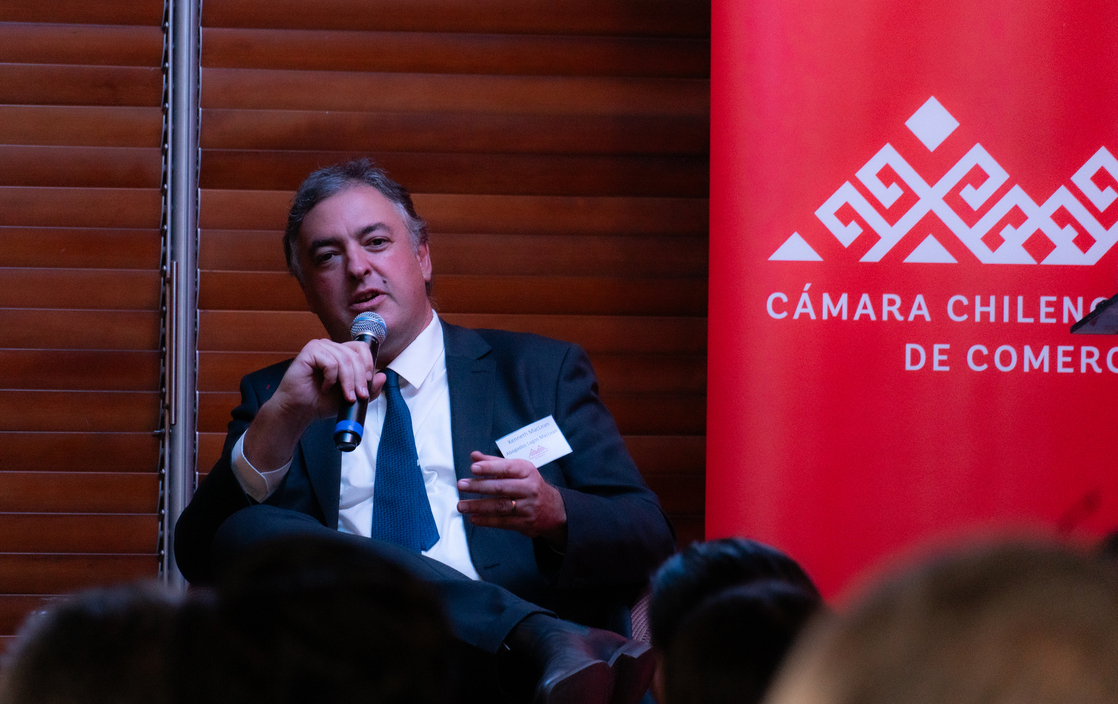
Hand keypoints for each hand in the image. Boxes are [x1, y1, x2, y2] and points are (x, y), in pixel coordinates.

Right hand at [244, 338, 383, 471]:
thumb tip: (383, 376)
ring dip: (348, 381)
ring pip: (345, 359)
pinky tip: (324, 387)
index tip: (367, 384)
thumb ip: (369, 389)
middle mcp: (332, 347)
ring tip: (344, 395)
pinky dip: (331, 378)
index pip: (362, 348)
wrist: (299, 411)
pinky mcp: (310, 352)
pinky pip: (330, 362)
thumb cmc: (321, 402)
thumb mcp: (352, 397)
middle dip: (360, 378)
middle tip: (358, 396)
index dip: (368, 364)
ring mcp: (320, 347)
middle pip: (355, 355)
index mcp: (342, 354)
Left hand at [457, 451, 567, 548]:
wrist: (553, 509)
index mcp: (527, 471)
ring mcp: (528, 506)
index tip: (473, 468)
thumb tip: (474, 456)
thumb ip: (495, 463)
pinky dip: (486, 521)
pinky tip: (473, 518)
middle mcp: (529, 488)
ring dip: (478, 506)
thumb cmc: (529, 485)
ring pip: (500, 506)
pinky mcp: (525, 522)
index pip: (507, 468)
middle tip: (461, 485)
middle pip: (501, 487)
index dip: (490, 468)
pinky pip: (503, 522)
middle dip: (479, 486)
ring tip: (461, 505)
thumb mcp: (517, 470)